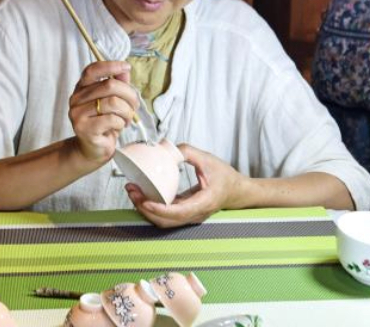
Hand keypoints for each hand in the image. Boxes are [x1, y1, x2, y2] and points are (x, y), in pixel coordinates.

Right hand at [67, 61, 139, 164]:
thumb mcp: (113, 101)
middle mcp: (76, 99)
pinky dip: (121, 123)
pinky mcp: (84, 129)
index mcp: (81, 88)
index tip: (126, 67)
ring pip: (113, 103)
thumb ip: (117, 84)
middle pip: (109, 85)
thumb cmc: (104, 123)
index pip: (92, 70)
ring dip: (127, 111)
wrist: (93, 150)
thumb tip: (124, 70)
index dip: (111, 66)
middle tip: (135, 106)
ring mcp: (78, 114)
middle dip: (129, 95)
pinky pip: (111, 119)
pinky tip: (119, 127)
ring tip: (127, 119)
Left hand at [126, 144, 240, 227]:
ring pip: (163, 221)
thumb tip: (168, 148)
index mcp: (203, 203)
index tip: (145, 200)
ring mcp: (189, 217)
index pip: (178, 212)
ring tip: (133, 192)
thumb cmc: (225, 177)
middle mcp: (194, 214)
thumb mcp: (208, 160)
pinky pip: (165, 216)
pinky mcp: (184, 214)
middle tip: (132, 191)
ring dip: (146, 209)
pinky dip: (152, 208)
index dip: (159, 209)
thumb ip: (188, 152)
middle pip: (166, 221)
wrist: (237, 191)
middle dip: (145, 209)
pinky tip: (142, 194)